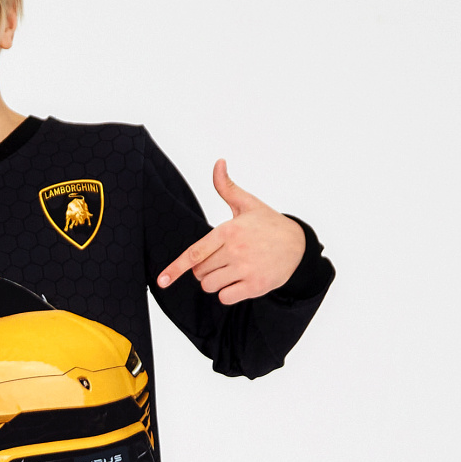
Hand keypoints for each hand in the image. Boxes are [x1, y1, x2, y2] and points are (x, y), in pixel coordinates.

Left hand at [156, 159, 305, 302]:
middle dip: (204, 269)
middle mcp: (235, 251)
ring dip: (215, 282)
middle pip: (200, 272)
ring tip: (230, 270)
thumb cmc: (269, 224)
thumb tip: (218, 163)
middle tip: (222, 260)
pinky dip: (227, 293)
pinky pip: (225, 298)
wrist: (299, 246)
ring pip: (210, 286)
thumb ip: (227, 187)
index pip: (195, 253)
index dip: (176, 268)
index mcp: (229, 231)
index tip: (162, 280)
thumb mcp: (248, 204)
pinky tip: (239, 281)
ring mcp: (245, 269)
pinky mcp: (254, 286)